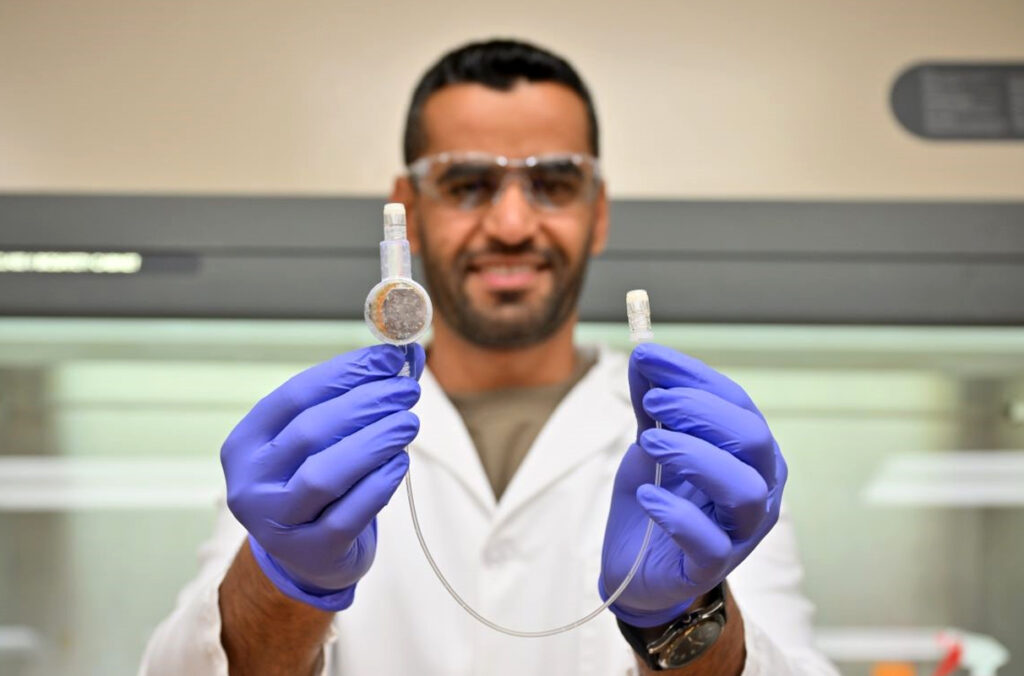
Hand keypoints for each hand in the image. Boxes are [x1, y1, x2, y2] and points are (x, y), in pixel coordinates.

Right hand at [221, 343, 424, 610]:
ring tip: (408, 422)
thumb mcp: (314, 441)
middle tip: (405, 390)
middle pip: (311, 431)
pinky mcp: (311, 551)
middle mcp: (250, 483)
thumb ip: (345, 400)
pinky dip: (379, 483)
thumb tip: (397, 357)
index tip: (389, 357)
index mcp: (246, 443)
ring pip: (325, 475)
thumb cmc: (314, 480)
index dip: (346, 372)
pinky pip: (349, 513)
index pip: (296, 395)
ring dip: (374, 441)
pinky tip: (400, 462)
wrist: (307, 556)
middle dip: (366, 404)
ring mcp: (276, 522)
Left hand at [600, 343, 786, 626]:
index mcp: (749, 452)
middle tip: (653, 403)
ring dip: (694, 456)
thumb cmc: (658, 498)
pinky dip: (677, 513)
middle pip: (751, 438)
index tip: (648, 357)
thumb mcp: (651, 443)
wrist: (636, 565)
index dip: (694, 376)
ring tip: (648, 444)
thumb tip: (644, 356)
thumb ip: (653, 405)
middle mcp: (759, 487)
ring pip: (743, 489)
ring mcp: (741, 530)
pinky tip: (647, 495)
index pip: (736, 401)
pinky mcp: (714, 565)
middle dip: (699, 411)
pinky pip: (709, 541)